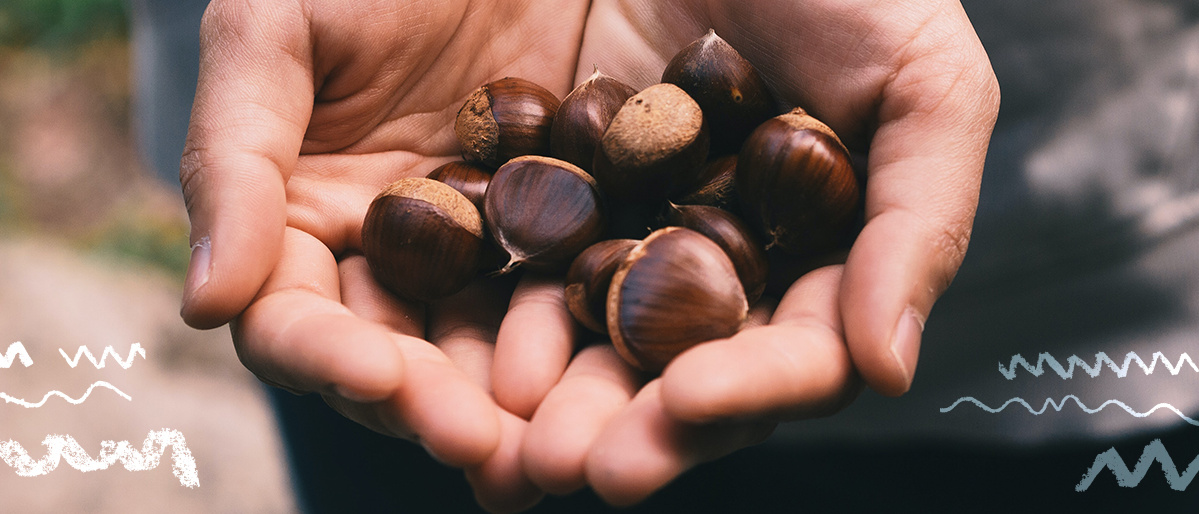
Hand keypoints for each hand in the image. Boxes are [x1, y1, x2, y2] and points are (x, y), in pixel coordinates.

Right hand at [178, 0, 594, 509]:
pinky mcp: (569, 230)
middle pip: (402, 358)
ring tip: (556, 447)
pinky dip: (592, 341)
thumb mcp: (273, 32)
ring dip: (518, 405)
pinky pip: (578, 295)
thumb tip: (205, 305)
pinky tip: (622, 380)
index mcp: (305, 221)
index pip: (297, 318)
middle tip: (481, 445)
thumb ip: (232, 159)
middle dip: (435, 405)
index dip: (327, 355)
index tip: (376, 376)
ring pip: (493, 350)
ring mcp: (486, 249)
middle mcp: (394, 255)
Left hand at [506, 0, 999, 504]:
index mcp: (807, 259)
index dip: (746, 387)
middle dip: (629, 424)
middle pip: (672, 373)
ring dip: (541, 400)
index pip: (786, 355)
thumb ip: (921, 217)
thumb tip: (893, 367)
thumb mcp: (918, 77)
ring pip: (580, 339)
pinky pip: (499, 262)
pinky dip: (471, 313)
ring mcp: (621, 232)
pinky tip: (433, 358)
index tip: (691, 402)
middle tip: (578, 464)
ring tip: (500, 445)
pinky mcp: (536, 191)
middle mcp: (712, 264)